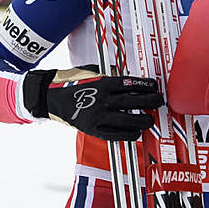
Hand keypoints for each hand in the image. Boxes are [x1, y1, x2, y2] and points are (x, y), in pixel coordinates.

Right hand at [23, 67, 161, 140]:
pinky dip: (128, 135)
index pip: (132, 84)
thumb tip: (128, 77)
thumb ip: (109, 75)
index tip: (156, 87)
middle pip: (134, 101)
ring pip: (127, 120)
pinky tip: (136, 133)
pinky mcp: (92, 129)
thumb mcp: (91, 72)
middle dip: (151, 102)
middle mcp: (102, 99)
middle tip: (159, 102)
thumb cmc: (71, 82)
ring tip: (150, 120)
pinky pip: (114, 134)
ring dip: (143, 121)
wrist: (49, 96)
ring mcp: (97, 116)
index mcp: (104, 83)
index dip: (147, 86)